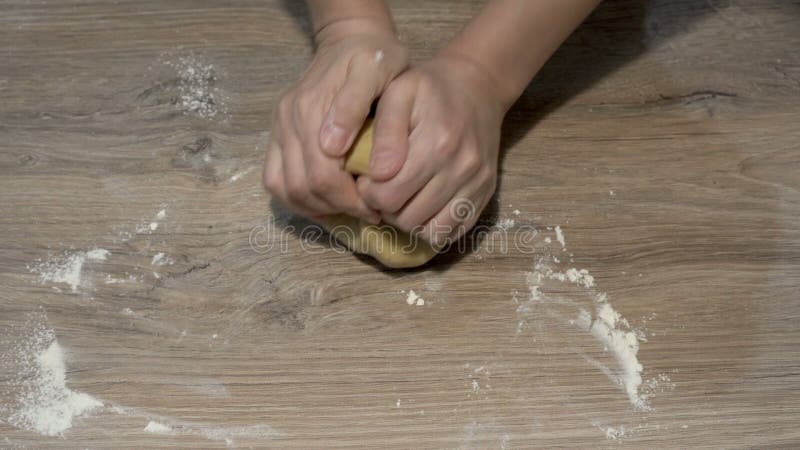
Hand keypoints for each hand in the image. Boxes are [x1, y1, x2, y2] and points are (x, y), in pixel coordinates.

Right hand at [262, 19, 407, 221]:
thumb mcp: (376, 69)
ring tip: (348, 208)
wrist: (349, 40)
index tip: (376, 206)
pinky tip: (325, 202)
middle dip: (337, 208)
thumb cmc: (374, 58)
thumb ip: (354, 104)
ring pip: (285, 190)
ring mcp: (278, 129)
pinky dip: (299, 200)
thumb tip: (331, 146)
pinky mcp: (276, 136)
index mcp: (310, 109)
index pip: (322, 176)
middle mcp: (288, 122)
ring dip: (317, 208)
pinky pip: (275, 181)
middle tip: (367, 211)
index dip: (350, 200)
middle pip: (302, 188)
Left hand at [358, 53, 505, 245]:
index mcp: (436, 143)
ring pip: (430, 231)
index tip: (368, 176)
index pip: (388, 195)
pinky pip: (454, 231)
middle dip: (386, 208)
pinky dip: (433, 226)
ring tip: (402, 197)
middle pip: (408, 218)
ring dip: (409, 220)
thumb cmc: (429, 88)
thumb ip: (384, 132)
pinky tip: (422, 204)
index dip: (368, 192)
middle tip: (382, 188)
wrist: (478, 86)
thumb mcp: (398, 93)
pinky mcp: (486, 193)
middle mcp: (461, 168)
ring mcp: (477, 184)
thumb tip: (377, 173)